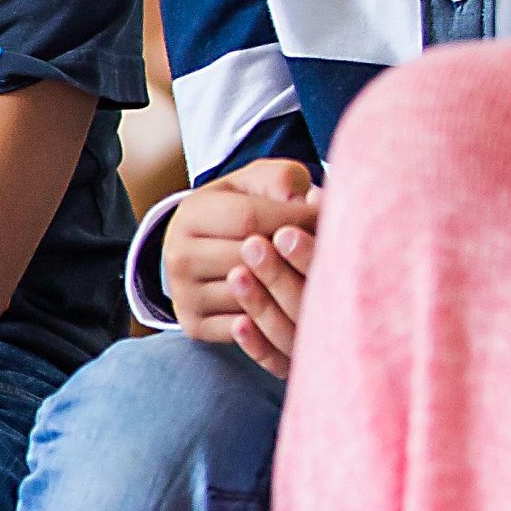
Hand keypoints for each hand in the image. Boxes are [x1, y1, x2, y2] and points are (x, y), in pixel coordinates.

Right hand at [160, 160, 317, 350]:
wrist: (207, 248)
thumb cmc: (243, 209)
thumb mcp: (258, 182)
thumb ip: (282, 180)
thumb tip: (304, 201)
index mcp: (191, 213)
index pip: (250, 218)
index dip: (296, 219)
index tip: (328, 220)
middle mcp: (177, 255)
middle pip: (251, 261)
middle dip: (297, 257)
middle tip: (333, 252)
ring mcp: (183, 293)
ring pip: (250, 298)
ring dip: (290, 292)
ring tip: (317, 278)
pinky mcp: (194, 325)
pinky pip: (244, 330)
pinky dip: (273, 322)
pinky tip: (293, 306)